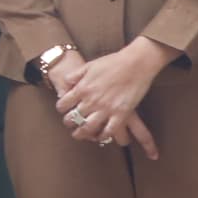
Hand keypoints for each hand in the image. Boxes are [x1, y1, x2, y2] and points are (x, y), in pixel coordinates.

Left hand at [50, 37, 170, 152]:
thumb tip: (66, 82)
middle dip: (69, 123)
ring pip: (87, 128)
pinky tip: (101, 136)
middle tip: (71, 124)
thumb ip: (75, 75)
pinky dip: (103, 136)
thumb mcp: (89, 65)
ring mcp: (106, 109)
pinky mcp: (121, 114)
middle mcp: (91, 101)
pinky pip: (108, 131)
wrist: (136, 62)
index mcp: (82, 88)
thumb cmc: (113, 62)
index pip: (63, 105)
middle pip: (73, 119)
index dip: (61, 109)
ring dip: (82, 134)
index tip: (64, 110)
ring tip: (81, 134)